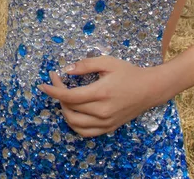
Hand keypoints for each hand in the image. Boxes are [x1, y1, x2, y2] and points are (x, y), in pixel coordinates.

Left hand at [37, 55, 159, 137]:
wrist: (149, 89)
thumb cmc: (128, 72)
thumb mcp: (108, 62)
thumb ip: (86, 64)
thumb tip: (67, 70)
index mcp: (101, 93)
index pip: (69, 95)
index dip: (54, 90)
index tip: (44, 83)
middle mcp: (102, 111)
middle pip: (70, 108)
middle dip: (58, 95)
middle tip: (57, 82)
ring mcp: (105, 122)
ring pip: (75, 123)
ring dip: (64, 110)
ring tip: (64, 96)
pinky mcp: (108, 128)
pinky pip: (85, 132)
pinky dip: (74, 124)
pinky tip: (73, 112)